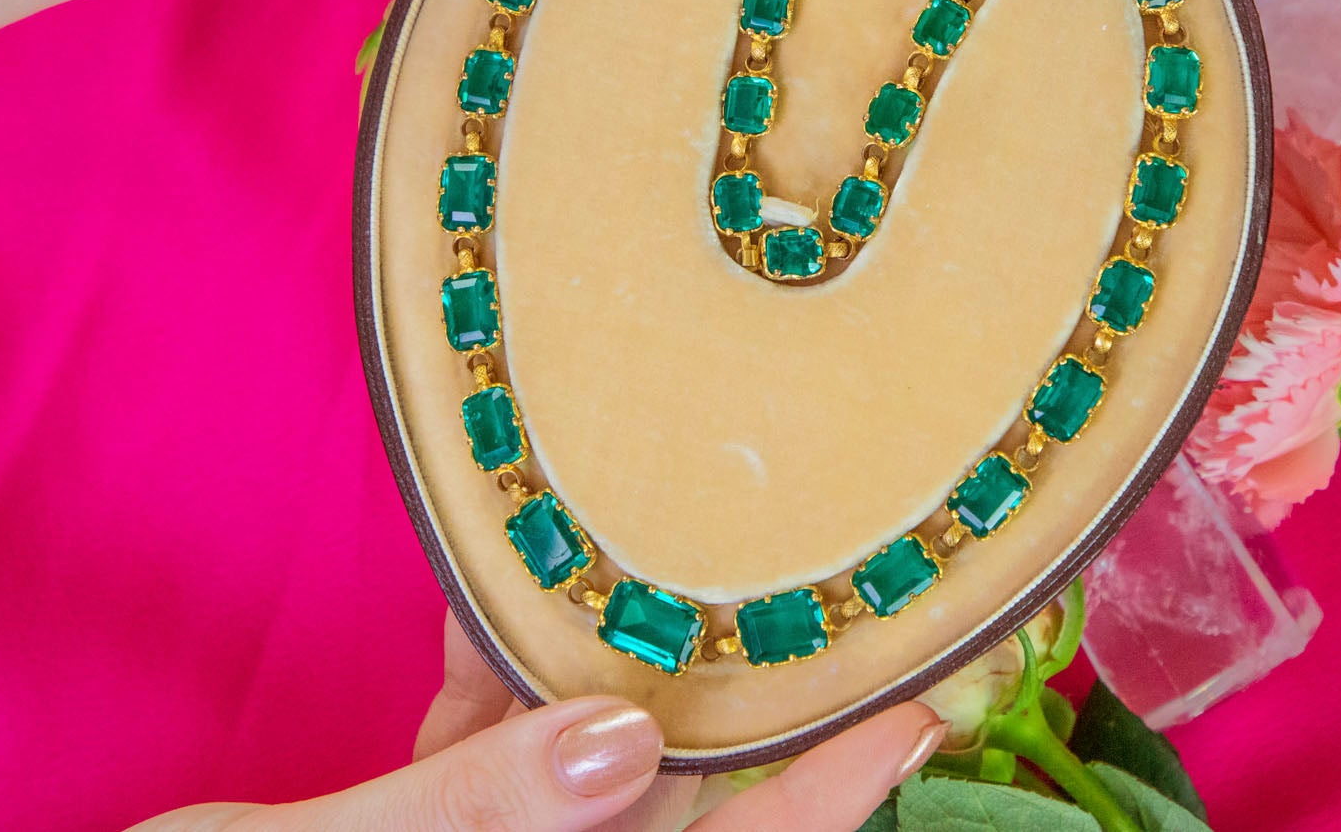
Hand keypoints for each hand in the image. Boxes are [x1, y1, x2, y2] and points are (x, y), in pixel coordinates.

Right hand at [131, 613, 944, 831]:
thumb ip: (468, 811)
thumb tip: (616, 742)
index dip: (840, 785)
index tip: (926, 690)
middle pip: (677, 801)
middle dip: (739, 691)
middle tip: (818, 569)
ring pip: (585, 771)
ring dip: (606, 660)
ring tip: (667, 538)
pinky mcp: (413, 830)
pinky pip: (486, 759)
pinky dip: (493, 680)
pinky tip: (497, 584)